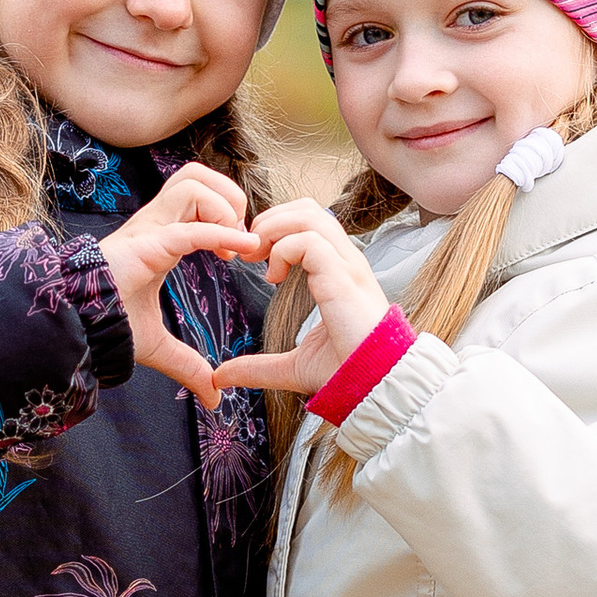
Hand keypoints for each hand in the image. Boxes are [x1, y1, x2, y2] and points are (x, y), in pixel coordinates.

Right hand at [98, 167, 261, 408]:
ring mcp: (148, 229)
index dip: (226, 213)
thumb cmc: (109, 328)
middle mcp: (155, 223)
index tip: (240, 252)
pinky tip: (242, 249)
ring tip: (234, 243)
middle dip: (229, 195)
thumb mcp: (160, 347)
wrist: (76, 329)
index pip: (196, 196)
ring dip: (224, 207)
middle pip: (196, 173)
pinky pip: (191, 228)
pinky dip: (221, 234)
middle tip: (240, 235)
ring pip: (193, 182)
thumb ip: (189, 367)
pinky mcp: (146, 245)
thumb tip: (213, 397)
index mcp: (160, 236)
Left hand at [207, 199, 391, 400]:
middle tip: (249, 253)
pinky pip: (309, 241)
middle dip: (271, 221)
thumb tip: (221, 376)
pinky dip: (283, 250)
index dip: (276, 230)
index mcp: (338, 273)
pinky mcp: (343, 277)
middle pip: (307, 209)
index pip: (310, 224)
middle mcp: (345, 262)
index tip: (252, 258)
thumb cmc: (346, 373)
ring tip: (258, 258)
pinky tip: (274, 277)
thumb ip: (258, 367)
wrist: (374, 387)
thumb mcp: (292, 367)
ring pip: (309, 215)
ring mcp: (347, 266)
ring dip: (274, 229)